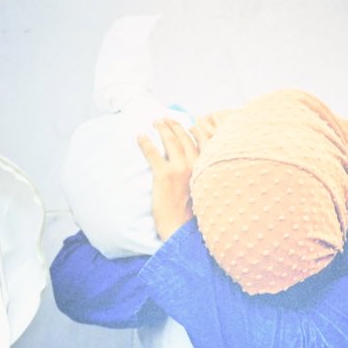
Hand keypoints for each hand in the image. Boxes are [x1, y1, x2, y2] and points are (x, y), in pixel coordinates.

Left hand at [136, 118, 201, 241]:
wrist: (181, 228)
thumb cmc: (193, 214)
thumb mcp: (205, 191)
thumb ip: (203, 175)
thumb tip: (196, 166)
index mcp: (207, 168)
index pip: (205, 141)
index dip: (197, 129)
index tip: (191, 122)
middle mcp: (196, 164)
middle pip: (185, 138)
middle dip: (175, 125)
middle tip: (166, 119)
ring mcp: (180, 168)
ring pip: (170, 142)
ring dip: (162, 129)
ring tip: (155, 122)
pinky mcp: (164, 174)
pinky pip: (152, 153)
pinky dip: (145, 142)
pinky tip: (140, 136)